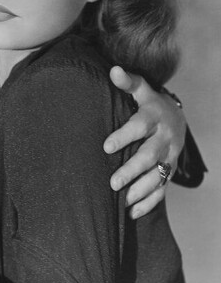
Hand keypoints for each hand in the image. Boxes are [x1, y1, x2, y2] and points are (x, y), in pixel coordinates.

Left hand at [105, 67, 186, 218]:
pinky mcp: (170, 171)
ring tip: (122, 201)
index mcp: (154, 116)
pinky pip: (162, 190)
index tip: (106, 146)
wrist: (176, 117)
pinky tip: (132, 212)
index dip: (124, 136)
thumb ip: (127, 81)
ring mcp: (170, 156)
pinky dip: (149, 203)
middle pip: (149, 155)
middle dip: (132, 170)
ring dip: (140, 190)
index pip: (140, 126)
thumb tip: (113, 70)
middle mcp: (165, 138)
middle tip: (112, 182)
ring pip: (158, 176)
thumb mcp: (142, 89)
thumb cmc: (149, 103)